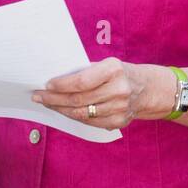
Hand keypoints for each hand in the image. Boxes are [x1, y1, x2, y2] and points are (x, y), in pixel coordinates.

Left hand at [33, 57, 164, 129]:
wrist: (148, 89)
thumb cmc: (121, 73)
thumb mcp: (108, 65)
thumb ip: (86, 72)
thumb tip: (56, 81)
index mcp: (115, 70)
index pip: (81, 82)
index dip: (61, 85)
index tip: (46, 85)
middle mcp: (119, 90)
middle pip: (78, 99)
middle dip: (54, 99)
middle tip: (39, 97)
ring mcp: (119, 108)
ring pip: (81, 113)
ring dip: (61, 109)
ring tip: (48, 104)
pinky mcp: (118, 122)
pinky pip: (89, 122)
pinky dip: (74, 117)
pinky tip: (65, 111)